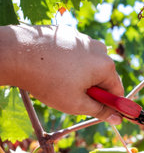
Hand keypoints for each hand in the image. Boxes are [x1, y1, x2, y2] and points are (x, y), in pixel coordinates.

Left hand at [2, 24, 122, 122]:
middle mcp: (99, 49)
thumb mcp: (77, 104)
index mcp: (105, 65)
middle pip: (104, 77)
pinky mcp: (68, 34)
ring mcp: (83, 39)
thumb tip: (117, 119)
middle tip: (74, 98)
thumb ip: (100, 111)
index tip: (101, 112)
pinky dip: (70, 64)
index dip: (110, 105)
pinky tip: (54, 70)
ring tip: (61, 83)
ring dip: (81, 77)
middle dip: (93, 90)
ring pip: (89, 65)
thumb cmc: (49, 82)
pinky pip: (77, 54)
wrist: (17, 55)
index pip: (117, 91)